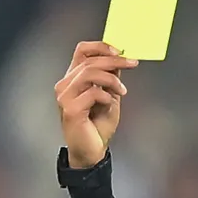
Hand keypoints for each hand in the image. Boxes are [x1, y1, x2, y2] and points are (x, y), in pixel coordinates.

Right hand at [53, 40, 132, 167]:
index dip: (101, 46)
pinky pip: (92, 92)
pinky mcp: (70, 109)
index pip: (82, 51)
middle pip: (89, 60)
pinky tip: (110, 104)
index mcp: (73, 79)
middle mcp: (65, 85)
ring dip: (111, 79)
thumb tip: (119, 59)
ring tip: (122, 90)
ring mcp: (65, 97)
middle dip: (115, 60)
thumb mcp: (109, 94)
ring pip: (90, 73)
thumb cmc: (97, 126)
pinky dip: (106, 96)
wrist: (92, 151)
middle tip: (132, 64)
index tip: (120, 51)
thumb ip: (110, 77)